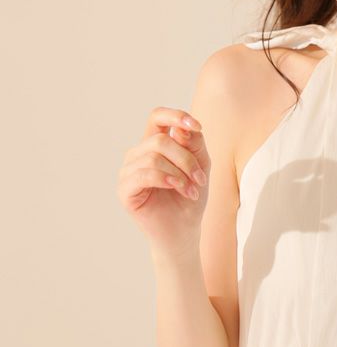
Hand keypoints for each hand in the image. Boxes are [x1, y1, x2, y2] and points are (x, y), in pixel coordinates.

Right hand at [117, 105, 209, 256]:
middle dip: (186, 158)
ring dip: (180, 173)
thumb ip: (194, 144)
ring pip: (154, 156)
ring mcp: (128, 172)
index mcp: (154, 145)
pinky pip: (144, 174)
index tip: (197, 126)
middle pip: (160, 139)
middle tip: (201, 179)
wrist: (184, 230)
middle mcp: (138, 154)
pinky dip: (167, 179)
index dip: (176, 115)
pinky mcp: (124, 190)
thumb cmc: (190, 197)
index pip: (157, 117)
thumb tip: (182, 128)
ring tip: (192, 190)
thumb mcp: (201, 166)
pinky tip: (178, 189)